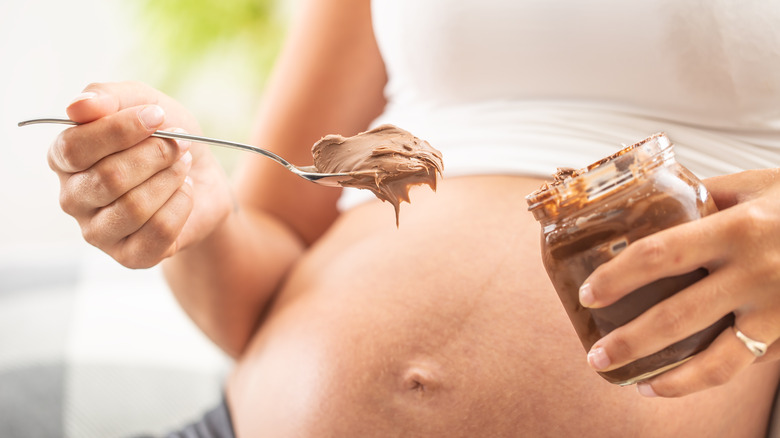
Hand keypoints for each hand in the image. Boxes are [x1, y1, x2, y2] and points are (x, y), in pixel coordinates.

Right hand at [49, 81, 232, 267]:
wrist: (204, 179)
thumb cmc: (166, 139)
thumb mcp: (145, 103)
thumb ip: (109, 96)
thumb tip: (79, 106)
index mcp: (65, 158)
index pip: (75, 147)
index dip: (120, 130)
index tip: (158, 116)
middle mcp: (73, 197)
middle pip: (108, 178)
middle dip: (156, 155)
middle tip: (180, 143)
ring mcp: (98, 231)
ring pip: (134, 207)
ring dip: (171, 179)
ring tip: (183, 166)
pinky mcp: (129, 256)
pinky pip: (158, 231)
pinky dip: (182, 205)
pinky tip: (185, 193)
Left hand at [578, 168, 779, 396]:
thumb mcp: (754, 186)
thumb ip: (704, 197)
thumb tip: (647, 201)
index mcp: (737, 227)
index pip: (660, 254)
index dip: (618, 277)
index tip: (588, 293)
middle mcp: (756, 271)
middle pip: (677, 315)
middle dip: (629, 341)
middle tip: (594, 354)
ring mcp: (777, 309)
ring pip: (714, 358)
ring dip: (664, 375)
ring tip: (627, 379)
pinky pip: (742, 365)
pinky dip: (702, 380)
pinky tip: (670, 383)